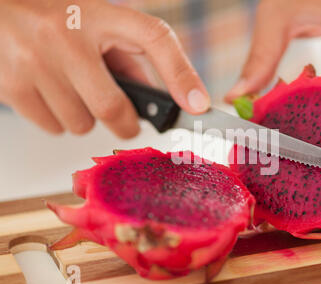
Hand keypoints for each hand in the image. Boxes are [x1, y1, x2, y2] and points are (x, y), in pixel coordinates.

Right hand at [0, 0, 209, 137]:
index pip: (155, 39)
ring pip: (80, 124)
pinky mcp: (12, 83)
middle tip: (121, 118)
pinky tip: (50, 93)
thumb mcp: (97, 26)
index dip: (181, 75)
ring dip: (85, 118)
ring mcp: (34, 60)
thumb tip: (160, 102)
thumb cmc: (55, 19)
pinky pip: (53, 127)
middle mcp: (65, 34)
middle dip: (123, 123)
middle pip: (112, 108)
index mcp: (99, 14)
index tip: (198, 106)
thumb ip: (129, 60)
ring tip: (72, 90)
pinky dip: (59, 119)